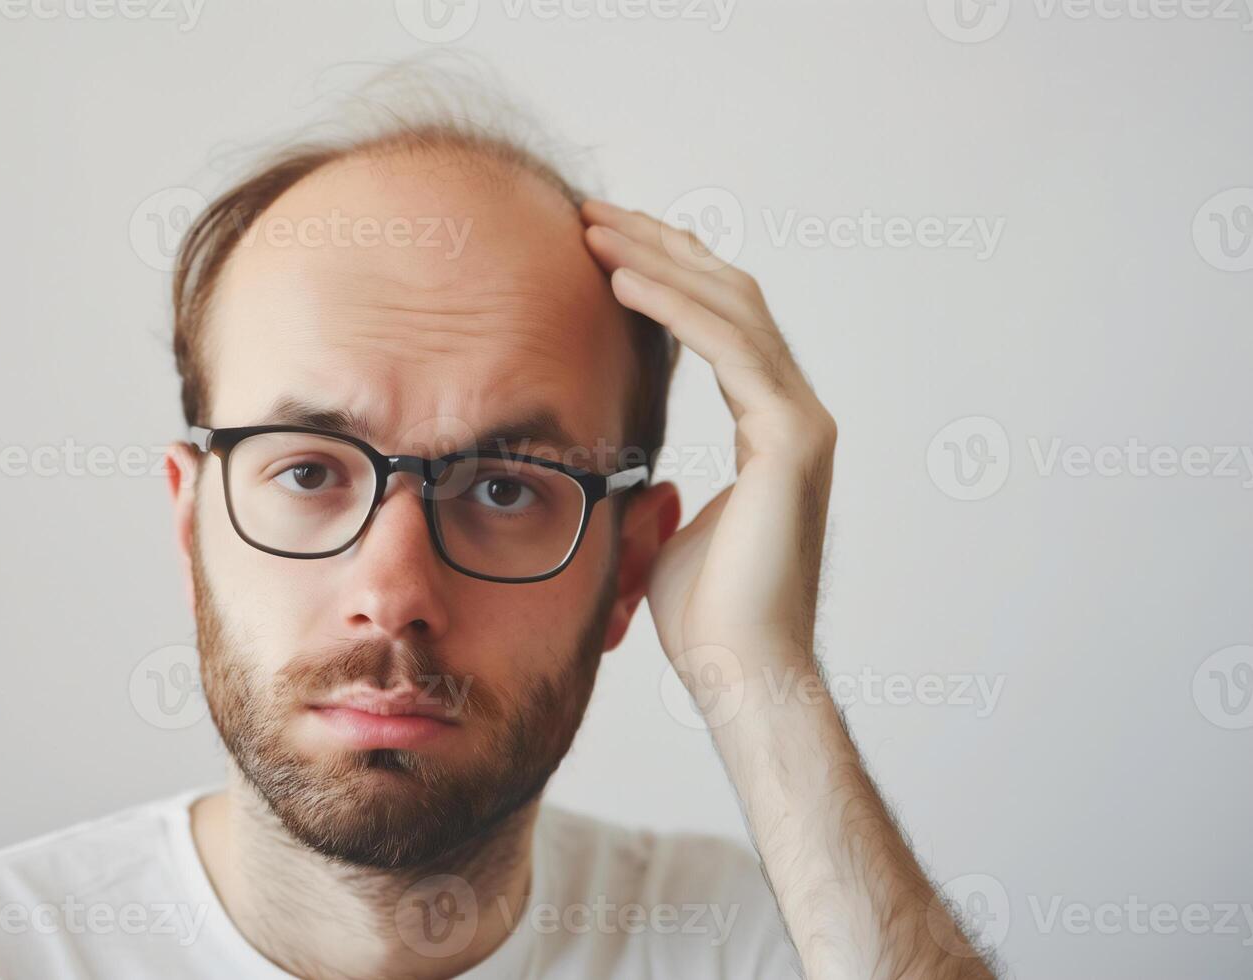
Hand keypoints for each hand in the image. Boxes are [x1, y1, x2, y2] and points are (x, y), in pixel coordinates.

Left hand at [581, 199, 836, 678]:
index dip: (665, 274)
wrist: (740, 671)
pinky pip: (730, 349)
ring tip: (593, 230)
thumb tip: (615, 462)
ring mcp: (800, 422)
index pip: (719, 322)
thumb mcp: (664, 520)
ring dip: (658, 261)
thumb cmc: (702, 613)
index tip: (602, 246)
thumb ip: (655, 476)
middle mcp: (794, 412)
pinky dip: (675, 308)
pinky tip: (622, 280)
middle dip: (658, 247)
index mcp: (770, 425)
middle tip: (590, 215)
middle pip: (728, 295)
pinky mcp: (793, 439)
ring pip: (731, 307)